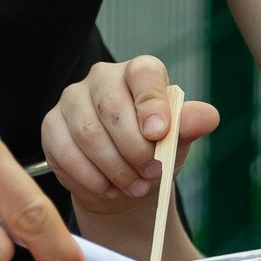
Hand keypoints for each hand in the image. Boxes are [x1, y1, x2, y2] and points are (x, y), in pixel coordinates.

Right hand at [41, 54, 219, 260]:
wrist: (125, 182)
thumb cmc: (155, 152)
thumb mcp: (177, 139)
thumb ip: (189, 124)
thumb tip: (209, 117)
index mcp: (138, 72)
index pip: (143, 73)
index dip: (151, 103)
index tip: (160, 133)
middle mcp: (102, 77)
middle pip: (112, 107)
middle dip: (133, 148)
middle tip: (151, 172)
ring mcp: (72, 99)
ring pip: (88, 133)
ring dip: (114, 167)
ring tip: (134, 186)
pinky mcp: (52, 125)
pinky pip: (66, 151)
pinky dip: (90, 176)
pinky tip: (108, 188)